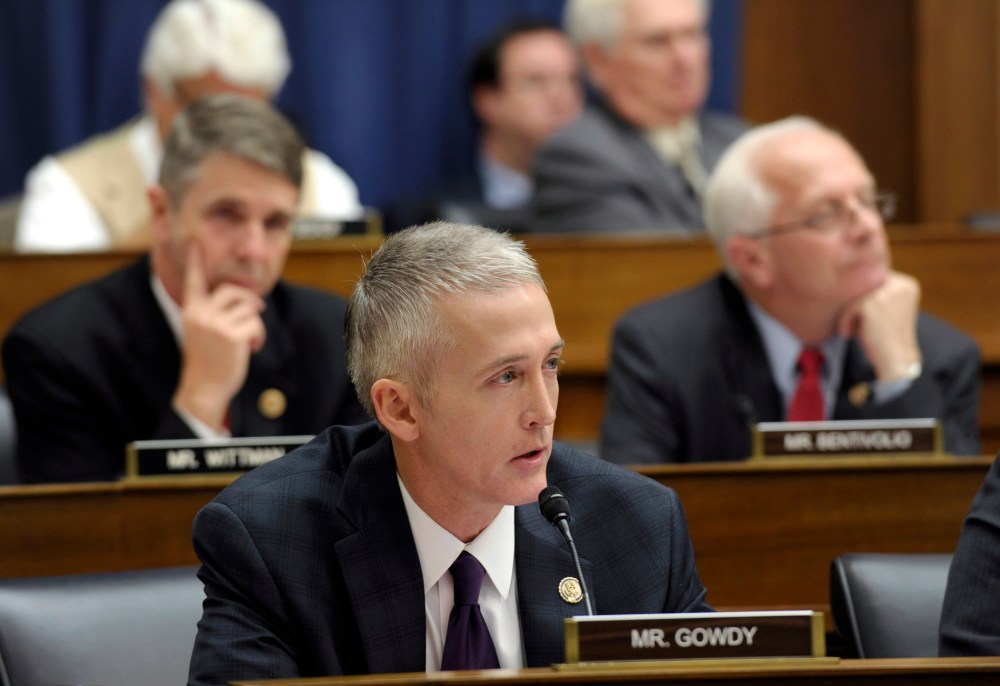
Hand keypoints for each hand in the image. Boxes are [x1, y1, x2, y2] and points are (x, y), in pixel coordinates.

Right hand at [172, 244, 265, 429]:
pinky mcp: (232, 335)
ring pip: (249, 307)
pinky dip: (259, 336)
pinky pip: (256, 324)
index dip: (194, 261)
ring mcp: (216, 324)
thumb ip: (214, 312)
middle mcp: (201, 313)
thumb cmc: (207, 360)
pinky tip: (252, 348)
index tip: (194, 243)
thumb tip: (246, 299)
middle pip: (233, 290)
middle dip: (251, 300)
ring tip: (250, 339)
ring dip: (255, 323)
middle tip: (258, 310)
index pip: (194, 281)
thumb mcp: (203, 331)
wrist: (204, 387)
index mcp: (191, 310)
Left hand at [837, 271, 921, 380]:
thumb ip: (876, 291)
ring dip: (850, 313)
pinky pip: (847, 308)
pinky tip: (851, 334)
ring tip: (856, 329)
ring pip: (853, 296)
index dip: (863, 298)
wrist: (895, 361)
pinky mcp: (872, 305)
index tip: (867, 318)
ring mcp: (886, 293)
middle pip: (862, 285)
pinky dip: (845, 322)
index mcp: (907, 284)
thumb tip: (849, 274)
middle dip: (856, 305)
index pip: (872, 279)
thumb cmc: (886, 337)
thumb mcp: (886, 308)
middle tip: (859, 325)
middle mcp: (900, 284)